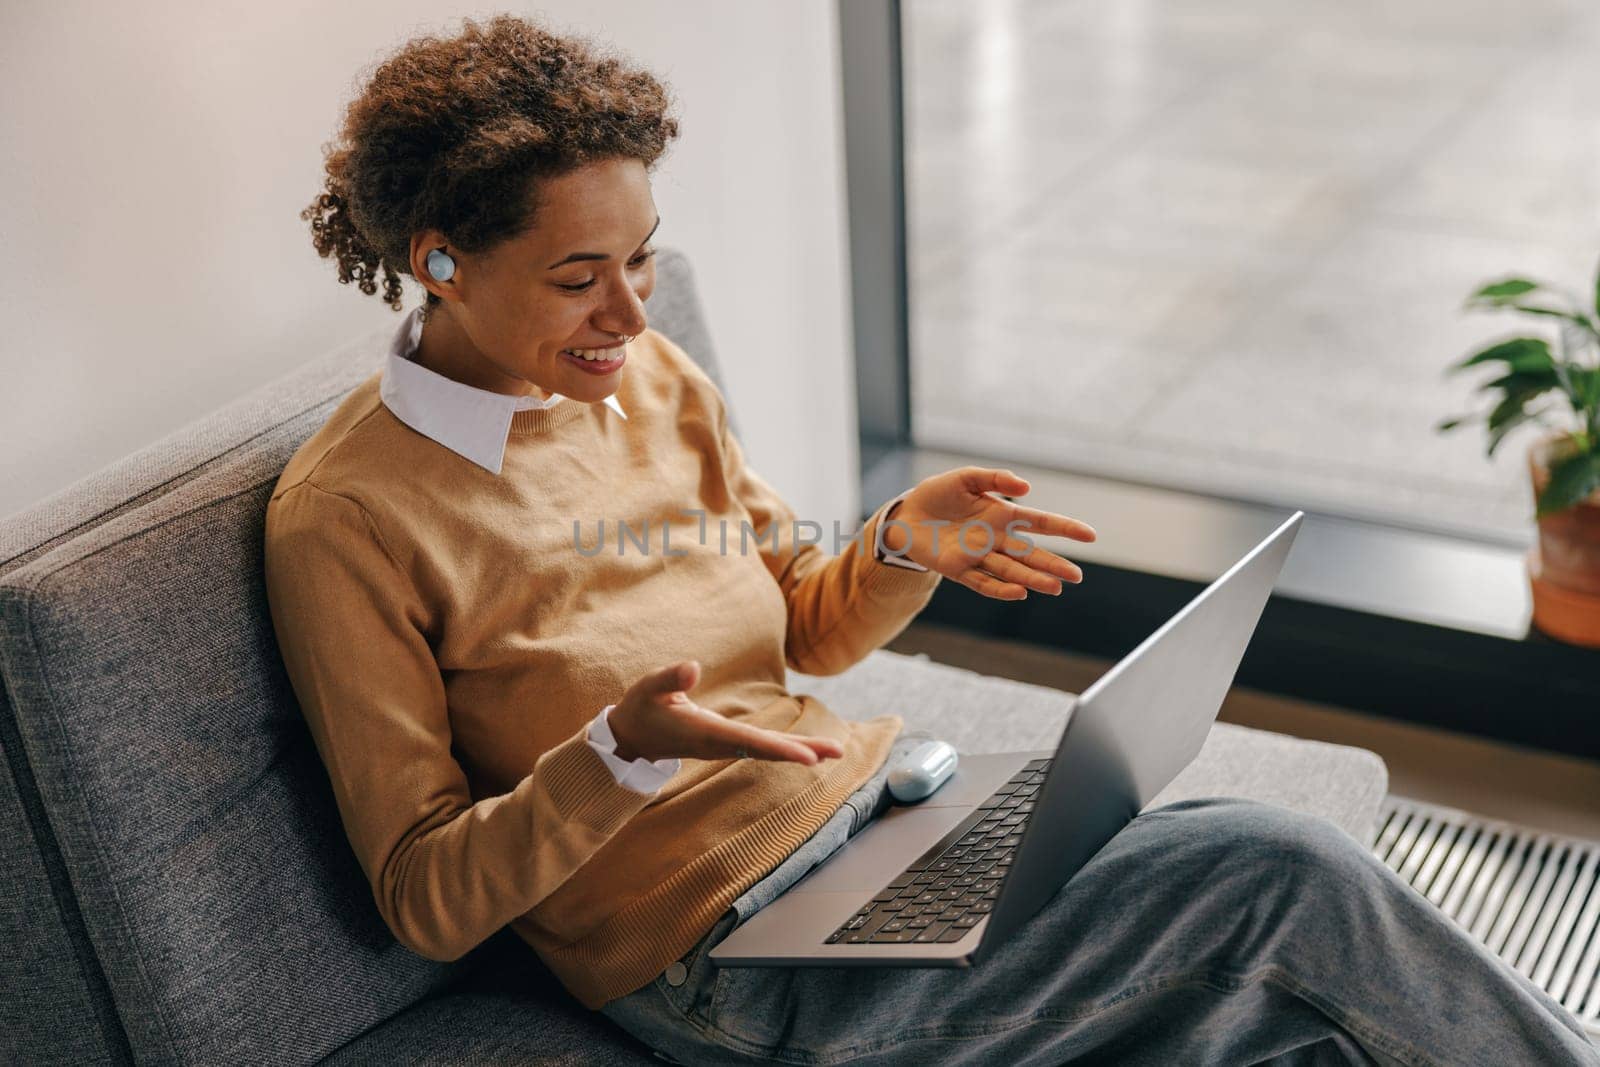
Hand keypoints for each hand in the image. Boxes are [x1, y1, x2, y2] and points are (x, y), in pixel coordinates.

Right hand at [606, 660, 845, 764]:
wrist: (631, 738)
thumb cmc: (641, 708)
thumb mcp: (648, 688)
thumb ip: (669, 678)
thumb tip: (692, 667)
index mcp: (706, 733)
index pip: (748, 743)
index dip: (779, 748)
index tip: (807, 757)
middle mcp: (720, 744)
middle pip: (767, 751)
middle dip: (802, 751)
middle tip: (838, 752)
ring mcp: (725, 747)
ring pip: (768, 752)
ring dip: (801, 751)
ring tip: (834, 751)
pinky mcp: (727, 743)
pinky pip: (762, 748)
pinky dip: (787, 748)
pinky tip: (808, 750)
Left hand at [879, 467, 1096, 599]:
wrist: (905, 514)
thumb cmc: (938, 494)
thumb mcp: (966, 478)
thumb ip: (995, 478)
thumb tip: (1026, 487)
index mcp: (1002, 515)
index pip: (1040, 523)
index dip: (1065, 528)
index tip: (1090, 535)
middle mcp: (995, 538)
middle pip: (1030, 554)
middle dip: (1053, 565)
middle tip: (1076, 577)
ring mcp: (978, 556)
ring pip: (1011, 571)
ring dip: (1031, 579)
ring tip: (1055, 587)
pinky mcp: (958, 569)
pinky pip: (982, 581)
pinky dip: (1000, 588)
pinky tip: (1019, 593)